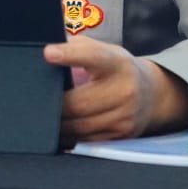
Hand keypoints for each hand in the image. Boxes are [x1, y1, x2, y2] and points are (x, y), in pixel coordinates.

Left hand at [43, 36, 187, 142]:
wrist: (152, 93)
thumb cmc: (117, 69)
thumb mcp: (105, 51)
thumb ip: (78, 47)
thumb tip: (46, 50)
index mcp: (117, 63)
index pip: (94, 57)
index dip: (70, 55)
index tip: (48, 53)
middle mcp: (125, 90)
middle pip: (79, 103)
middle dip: (54, 104)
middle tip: (35, 101)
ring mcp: (125, 116)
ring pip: (80, 126)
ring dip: (58, 124)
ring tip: (42, 117)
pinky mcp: (121, 135)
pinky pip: (87, 141)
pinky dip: (69, 137)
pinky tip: (58, 131)